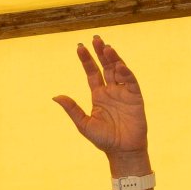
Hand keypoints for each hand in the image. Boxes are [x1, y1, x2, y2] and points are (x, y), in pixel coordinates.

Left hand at [52, 35, 145, 159]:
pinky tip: (120, 65)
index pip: (92, 72)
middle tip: (95, 38)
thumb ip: (72, 109)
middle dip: (100, 53)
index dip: (86, 60)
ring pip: (118, 70)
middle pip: (106, 66)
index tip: (79, 47)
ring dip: (113, 58)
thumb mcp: (83, 124)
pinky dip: (126, 73)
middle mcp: (111, 90)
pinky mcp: (136, 97)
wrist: (122, 151)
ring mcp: (124, 92)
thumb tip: (55, 97)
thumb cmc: (103, 139)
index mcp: (98, 94)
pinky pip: (131, 82)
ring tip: (106, 47)